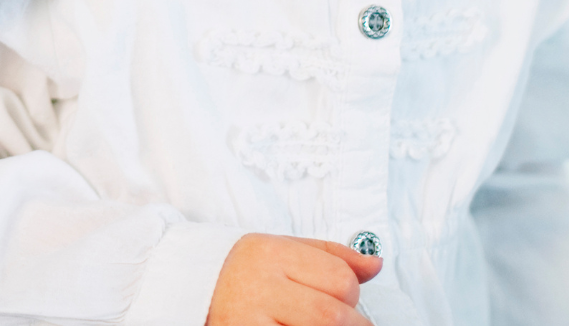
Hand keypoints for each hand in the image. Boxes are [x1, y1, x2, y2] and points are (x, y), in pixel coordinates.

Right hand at [207, 234, 381, 325]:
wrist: (192, 291)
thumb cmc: (245, 272)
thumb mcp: (281, 250)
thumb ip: (330, 256)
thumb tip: (375, 265)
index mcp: (270, 253)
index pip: (341, 279)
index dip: (351, 295)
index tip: (343, 301)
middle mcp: (258, 285)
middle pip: (333, 315)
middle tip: (343, 325)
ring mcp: (249, 320)